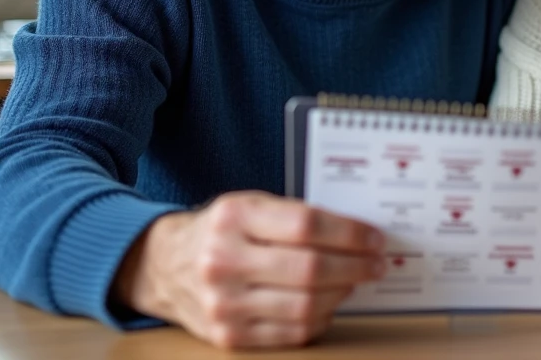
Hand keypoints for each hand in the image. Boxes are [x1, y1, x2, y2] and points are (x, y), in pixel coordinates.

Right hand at [111, 191, 384, 348]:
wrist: (163, 265)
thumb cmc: (221, 230)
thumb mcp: (250, 205)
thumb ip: (295, 216)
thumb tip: (357, 234)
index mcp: (234, 217)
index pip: (307, 225)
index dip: (350, 234)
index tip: (376, 239)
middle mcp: (224, 260)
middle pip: (309, 269)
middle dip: (355, 267)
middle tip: (377, 264)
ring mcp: (223, 303)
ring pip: (303, 306)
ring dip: (341, 294)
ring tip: (355, 282)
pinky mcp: (227, 335)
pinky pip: (289, 333)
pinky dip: (319, 319)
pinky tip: (330, 304)